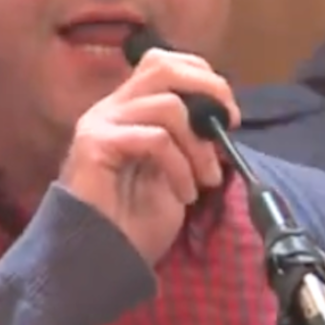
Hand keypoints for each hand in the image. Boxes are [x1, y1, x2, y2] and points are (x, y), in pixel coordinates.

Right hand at [56, 44, 236, 264]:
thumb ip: (189, 140)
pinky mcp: (95, 144)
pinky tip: (184, 194)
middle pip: (163, 66)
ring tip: (205, 181)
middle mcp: (110, 109)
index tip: (229, 115)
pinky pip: (156, 139)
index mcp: (127, 110)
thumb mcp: (175, 172)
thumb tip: (220, 119)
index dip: (203, 77)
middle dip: (208, 89)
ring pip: (167, 106)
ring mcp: (100, 124)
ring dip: (198, 146)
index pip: (164, 63)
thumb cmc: (135, 223)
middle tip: (228, 125)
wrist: (101, 260)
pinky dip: (181, 166)